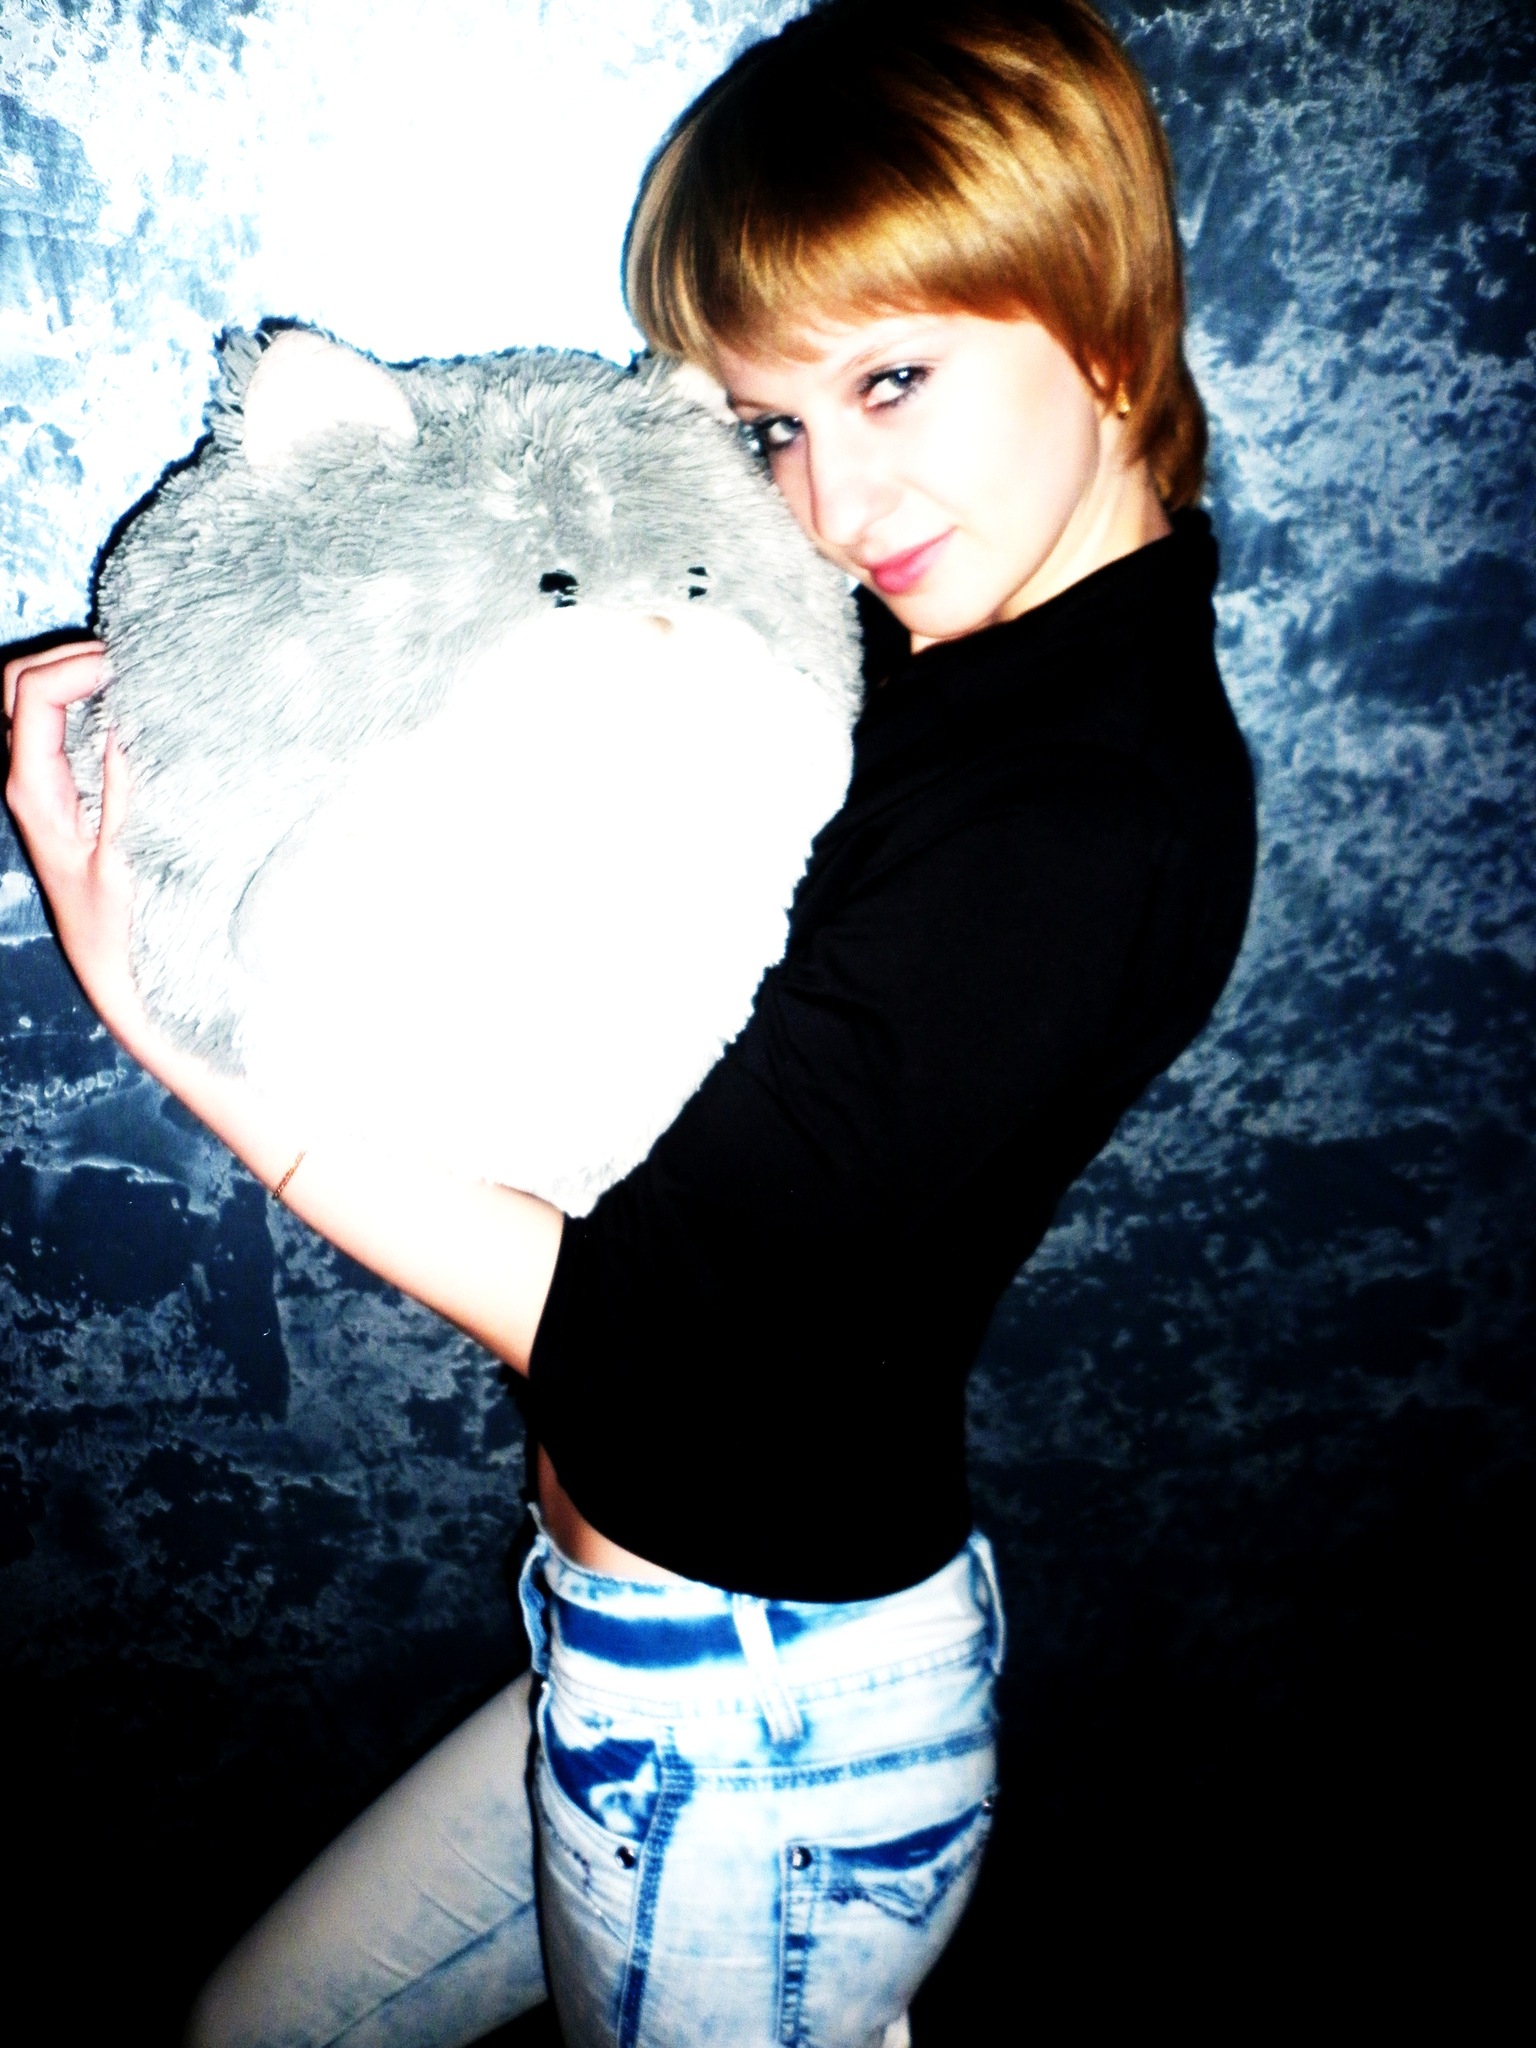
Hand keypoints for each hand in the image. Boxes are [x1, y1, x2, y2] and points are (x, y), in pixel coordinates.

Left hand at [3, 639, 153, 1057]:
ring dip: (75, 674)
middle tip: (128, 658)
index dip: (75, 666)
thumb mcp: (123, 863)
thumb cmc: (119, 927)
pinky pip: (61, 724)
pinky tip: (130, 703)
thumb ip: (121, 796)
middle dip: (66, 656)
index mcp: (32, 790)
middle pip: (18, 684)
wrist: (114, 968)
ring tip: (133, 673)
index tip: (130, 667)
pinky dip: (88, 699)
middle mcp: (28, 778)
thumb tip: (124, 730)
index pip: (32, 697)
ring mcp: (44, 781)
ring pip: (33, 698)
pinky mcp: (67, 789)